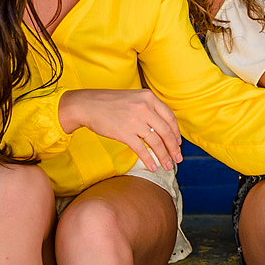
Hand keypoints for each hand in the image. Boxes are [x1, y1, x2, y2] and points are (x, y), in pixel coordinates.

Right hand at [59, 88, 182, 171]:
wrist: (86, 105)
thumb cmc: (110, 103)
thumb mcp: (134, 98)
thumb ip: (149, 109)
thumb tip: (163, 128)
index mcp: (149, 97)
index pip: (170, 118)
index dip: (176, 133)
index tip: (178, 144)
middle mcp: (145, 108)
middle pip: (166, 132)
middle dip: (174, 148)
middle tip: (178, 158)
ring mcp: (135, 120)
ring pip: (156, 142)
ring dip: (164, 156)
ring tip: (168, 166)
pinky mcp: (124, 132)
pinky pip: (142, 150)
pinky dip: (149, 160)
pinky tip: (154, 167)